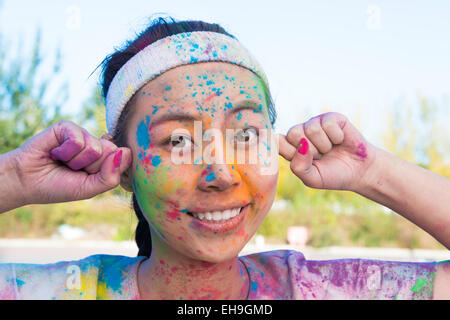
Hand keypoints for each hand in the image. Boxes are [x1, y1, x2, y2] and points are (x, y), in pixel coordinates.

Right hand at [9, 120, 131, 204]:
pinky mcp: (68, 127)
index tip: (87, 177)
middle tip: (74, 170)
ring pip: (95, 148)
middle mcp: (96, 145)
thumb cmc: (58, 186)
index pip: (122, 161)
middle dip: (92, 167)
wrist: (26, 181)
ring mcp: (83, 134)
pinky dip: (65, 152)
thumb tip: (125, 151)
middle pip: (112, 152)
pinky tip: (55, 153)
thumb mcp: (90, 188)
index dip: (104, 172)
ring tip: (63, 162)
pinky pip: (78, 140)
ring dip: (76, 161)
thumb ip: (112, 175)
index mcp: (105, 159)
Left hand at [278, 112, 377, 191]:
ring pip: (311, 129)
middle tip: (320, 157)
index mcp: (290, 148)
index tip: (303, 160)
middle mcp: (300, 134)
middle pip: (293, 133)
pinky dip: (336, 137)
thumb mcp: (312, 178)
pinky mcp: (331, 118)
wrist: (360, 171)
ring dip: (324, 145)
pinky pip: (328, 124)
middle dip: (310, 150)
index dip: (289, 151)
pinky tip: (339, 141)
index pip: (277, 141)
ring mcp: (315, 124)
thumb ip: (299, 166)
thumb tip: (300, 145)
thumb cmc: (333, 175)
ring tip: (330, 150)